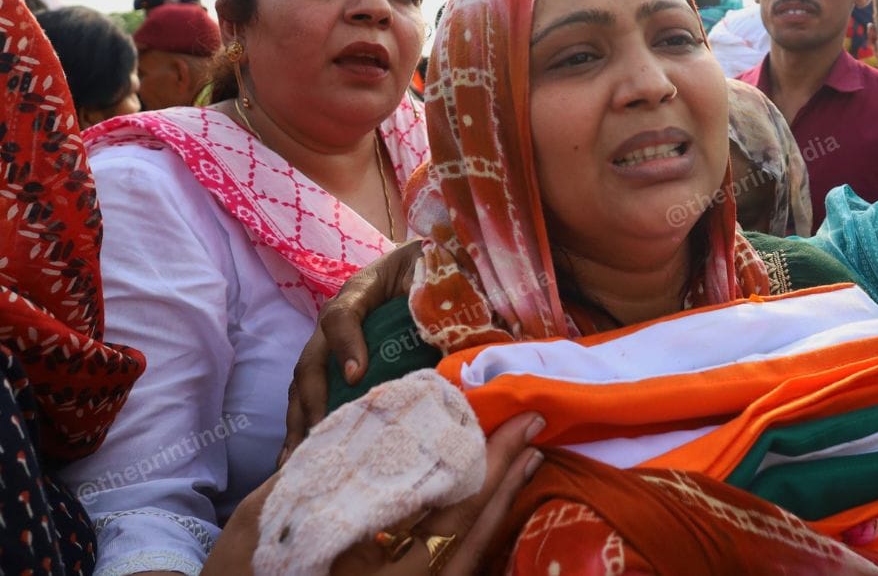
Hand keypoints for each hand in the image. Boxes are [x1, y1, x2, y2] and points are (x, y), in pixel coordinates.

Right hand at [204, 414, 542, 574]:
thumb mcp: (270, 521)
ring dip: (497, 504)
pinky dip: (475, 529)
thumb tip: (371, 424)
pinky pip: (453, 566)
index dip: (487, 472)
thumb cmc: (238, 573)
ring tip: (524, 457)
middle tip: (532, 429)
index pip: (447, 522)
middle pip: (471, 540)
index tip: (514, 429)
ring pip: (469, 557)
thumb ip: (319, 476)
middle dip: (506, 481)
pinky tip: (488, 495)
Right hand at [279, 240, 421, 466]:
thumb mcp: (432, 277)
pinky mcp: (336, 366)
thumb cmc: (431, 270)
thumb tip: (453, 350)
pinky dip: (305, 427)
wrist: (429, 260)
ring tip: (298, 462)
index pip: (341, 316)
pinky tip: (296, 461)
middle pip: (312, 360)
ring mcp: (332, 344)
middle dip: (313, 400)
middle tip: (323, 434)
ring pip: (305, 384)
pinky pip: (313, 396)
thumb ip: (436, 305)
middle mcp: (337, 319)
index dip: (346, 345)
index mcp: (361, 292)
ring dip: (300, 423)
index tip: (357, 377)